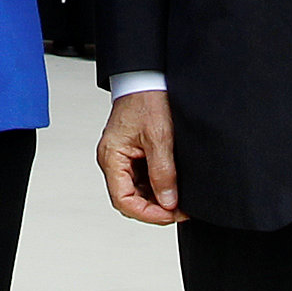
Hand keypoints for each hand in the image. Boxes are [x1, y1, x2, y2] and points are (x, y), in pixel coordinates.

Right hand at [97, 87, 180, 224]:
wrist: (147, 77)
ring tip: (180, 199)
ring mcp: (122, 157)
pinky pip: (142, 179)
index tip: (171, 214)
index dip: (148, 213)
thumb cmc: (146, 99)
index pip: (123, 200)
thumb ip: (163, 172)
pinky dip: (157, 186)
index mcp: (111, 157)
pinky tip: (173, 186)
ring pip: (137, 191)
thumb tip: (168, 202)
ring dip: (157, 198)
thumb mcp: (159, 138)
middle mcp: (113, 160)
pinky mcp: (132, 154)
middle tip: (180, 209)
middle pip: (129, 199)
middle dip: (155, 209)